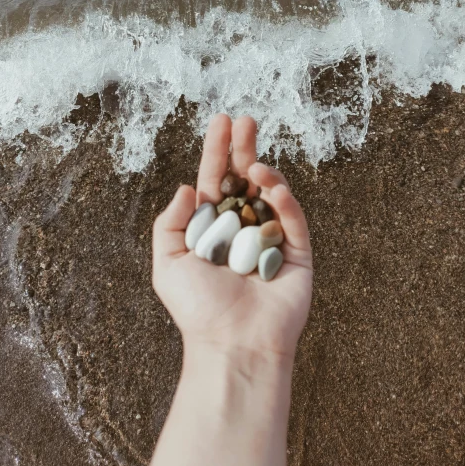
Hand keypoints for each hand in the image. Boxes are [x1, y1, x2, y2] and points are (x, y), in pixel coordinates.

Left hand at [152, 115, 312, 361]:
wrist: (233, 345)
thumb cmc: (198, 309)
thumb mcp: (168, 262)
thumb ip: (171, 222)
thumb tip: (187, 187)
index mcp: (212, 228)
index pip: (214, 180)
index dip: (217, 150)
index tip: (221, 121)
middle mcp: (241, 228)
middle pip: (244, 178)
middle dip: (244, 148)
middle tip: (245, 120)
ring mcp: (270, 239)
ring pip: (271, 194)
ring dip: (265, 173)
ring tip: (255, 165)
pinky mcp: (296, 254)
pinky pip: (293, 220)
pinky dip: (285, 201)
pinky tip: (274, 188)